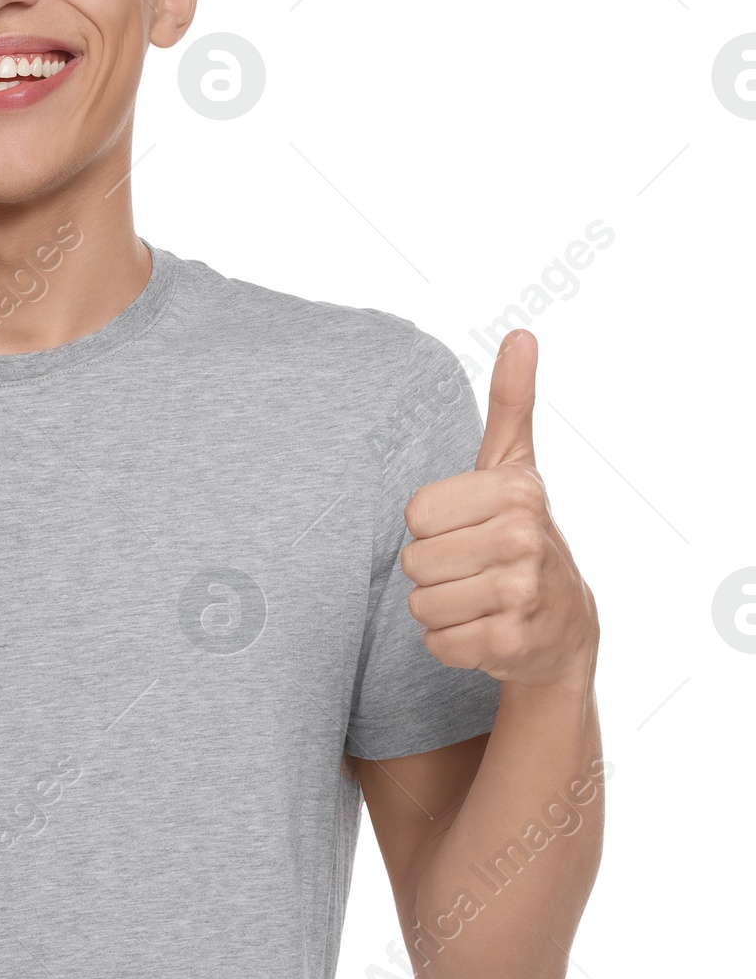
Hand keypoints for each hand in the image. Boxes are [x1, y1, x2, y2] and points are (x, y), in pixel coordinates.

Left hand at [399, 330, 597, 689]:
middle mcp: (523, 540)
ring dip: (441, 608)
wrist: (565, 625)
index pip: (414, 514)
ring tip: (481, 598)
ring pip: (419, 605)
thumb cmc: (522, 535)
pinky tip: (487, 630)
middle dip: (435, 570)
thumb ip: (511, 401)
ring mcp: (521, 595)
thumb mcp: (515, 465)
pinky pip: (436, 643)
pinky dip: (452, 643)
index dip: (433, 527)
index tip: (470, 528)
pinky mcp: (509, 644)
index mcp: (515, 492)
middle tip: (476, 568)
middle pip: (413, 562)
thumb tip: (522, 334)